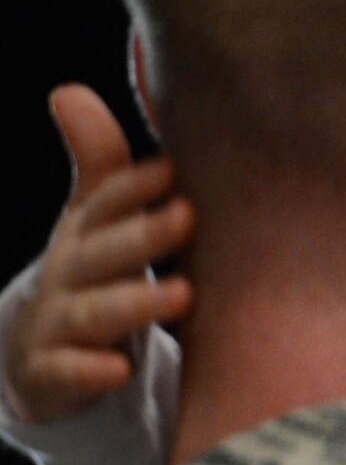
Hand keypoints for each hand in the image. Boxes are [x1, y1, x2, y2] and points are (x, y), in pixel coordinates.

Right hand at [5, 86, 192, 423]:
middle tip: (189, 216)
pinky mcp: (52, 375)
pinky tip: (118, 369)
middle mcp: (68, 274)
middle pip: (103, 252)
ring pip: (93, 313)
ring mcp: (57, 325)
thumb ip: (101, 165)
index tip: (171, 169)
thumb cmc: (89, 277)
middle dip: (143, 233)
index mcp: (85, 234)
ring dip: (135, 302)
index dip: (133, 186)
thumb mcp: (93, 222)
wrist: (37, 358)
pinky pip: (68, 374)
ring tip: (184, 295)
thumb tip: (66, 89)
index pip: (104, 204)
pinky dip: (91, 372)